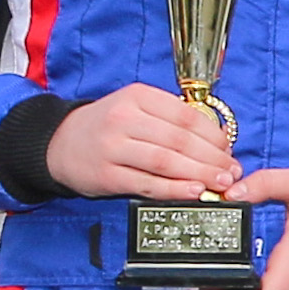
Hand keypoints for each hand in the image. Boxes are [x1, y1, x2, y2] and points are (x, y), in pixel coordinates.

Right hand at [44, 83, 237, 200]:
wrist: (58, 143)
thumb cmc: (107, 126)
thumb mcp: (135, 107)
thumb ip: (169, 117)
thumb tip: (213, 139)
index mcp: (139, 96)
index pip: (186, 116)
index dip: (213, 135)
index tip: (229, 150)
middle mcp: (125, 119)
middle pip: (179, 140)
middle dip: (211, 158)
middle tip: (231, 172)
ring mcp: (114, 148)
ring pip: (165, 162)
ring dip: (197, 174)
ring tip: (218, 183)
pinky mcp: (106, 175)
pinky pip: (145, 183)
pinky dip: (172, 190)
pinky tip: (192, 192)